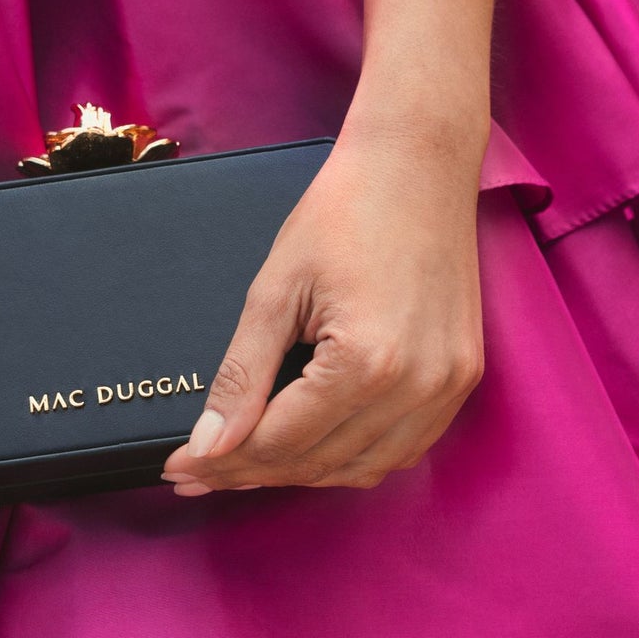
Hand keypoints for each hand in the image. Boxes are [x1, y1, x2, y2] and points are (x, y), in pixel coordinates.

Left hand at [160, 115, 486, 495]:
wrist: (417, 165)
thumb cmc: (343, 211)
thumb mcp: (274, 290)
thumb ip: (241, 375)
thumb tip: (209, 445)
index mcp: (365, 362)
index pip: (279, 442)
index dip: (221, 461)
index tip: (177, 467)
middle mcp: (416, 385)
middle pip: (316, 463)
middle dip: (250, 472)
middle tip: (199, 471)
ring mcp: (447, 385)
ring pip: (361, 469)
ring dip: (301, 473)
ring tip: (244, 464)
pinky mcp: (461, 377)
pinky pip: (403, 448)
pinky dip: (353, 458)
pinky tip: (312, 448)